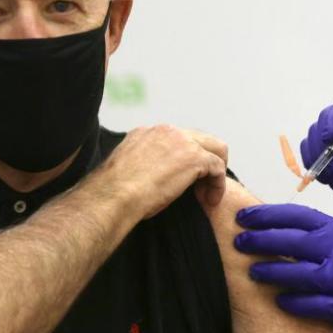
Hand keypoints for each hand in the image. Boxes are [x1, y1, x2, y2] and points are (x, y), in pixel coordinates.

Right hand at [97, 125, 227, 218]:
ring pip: (215, 148)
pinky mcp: (195, 157)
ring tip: (208, 194)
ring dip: (214, 173)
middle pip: (200, 139)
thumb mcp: (127, 171)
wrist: (114, 196)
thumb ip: (142, 166)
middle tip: (202, 184)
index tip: (182, 179)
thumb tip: (151, 179)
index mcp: (146, 133)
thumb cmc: (114, 193)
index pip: (176, 139)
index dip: (184, 160)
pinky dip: (218, 185)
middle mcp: (166, 131)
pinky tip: (210, 200)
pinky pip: (217, 167)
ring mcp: (182, 141)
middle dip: (205, 160)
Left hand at [235, 204, 332, 332]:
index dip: (265, 215)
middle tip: (238, 241)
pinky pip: (309, 303)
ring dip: (269, 272)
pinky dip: (291, 302)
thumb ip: (320, 233)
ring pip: (293, 271)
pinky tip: (278, 301)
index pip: (293, 215)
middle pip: (287, 240)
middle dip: (258, 240)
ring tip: (252, 272)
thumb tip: (283, 231)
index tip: (244, 217)